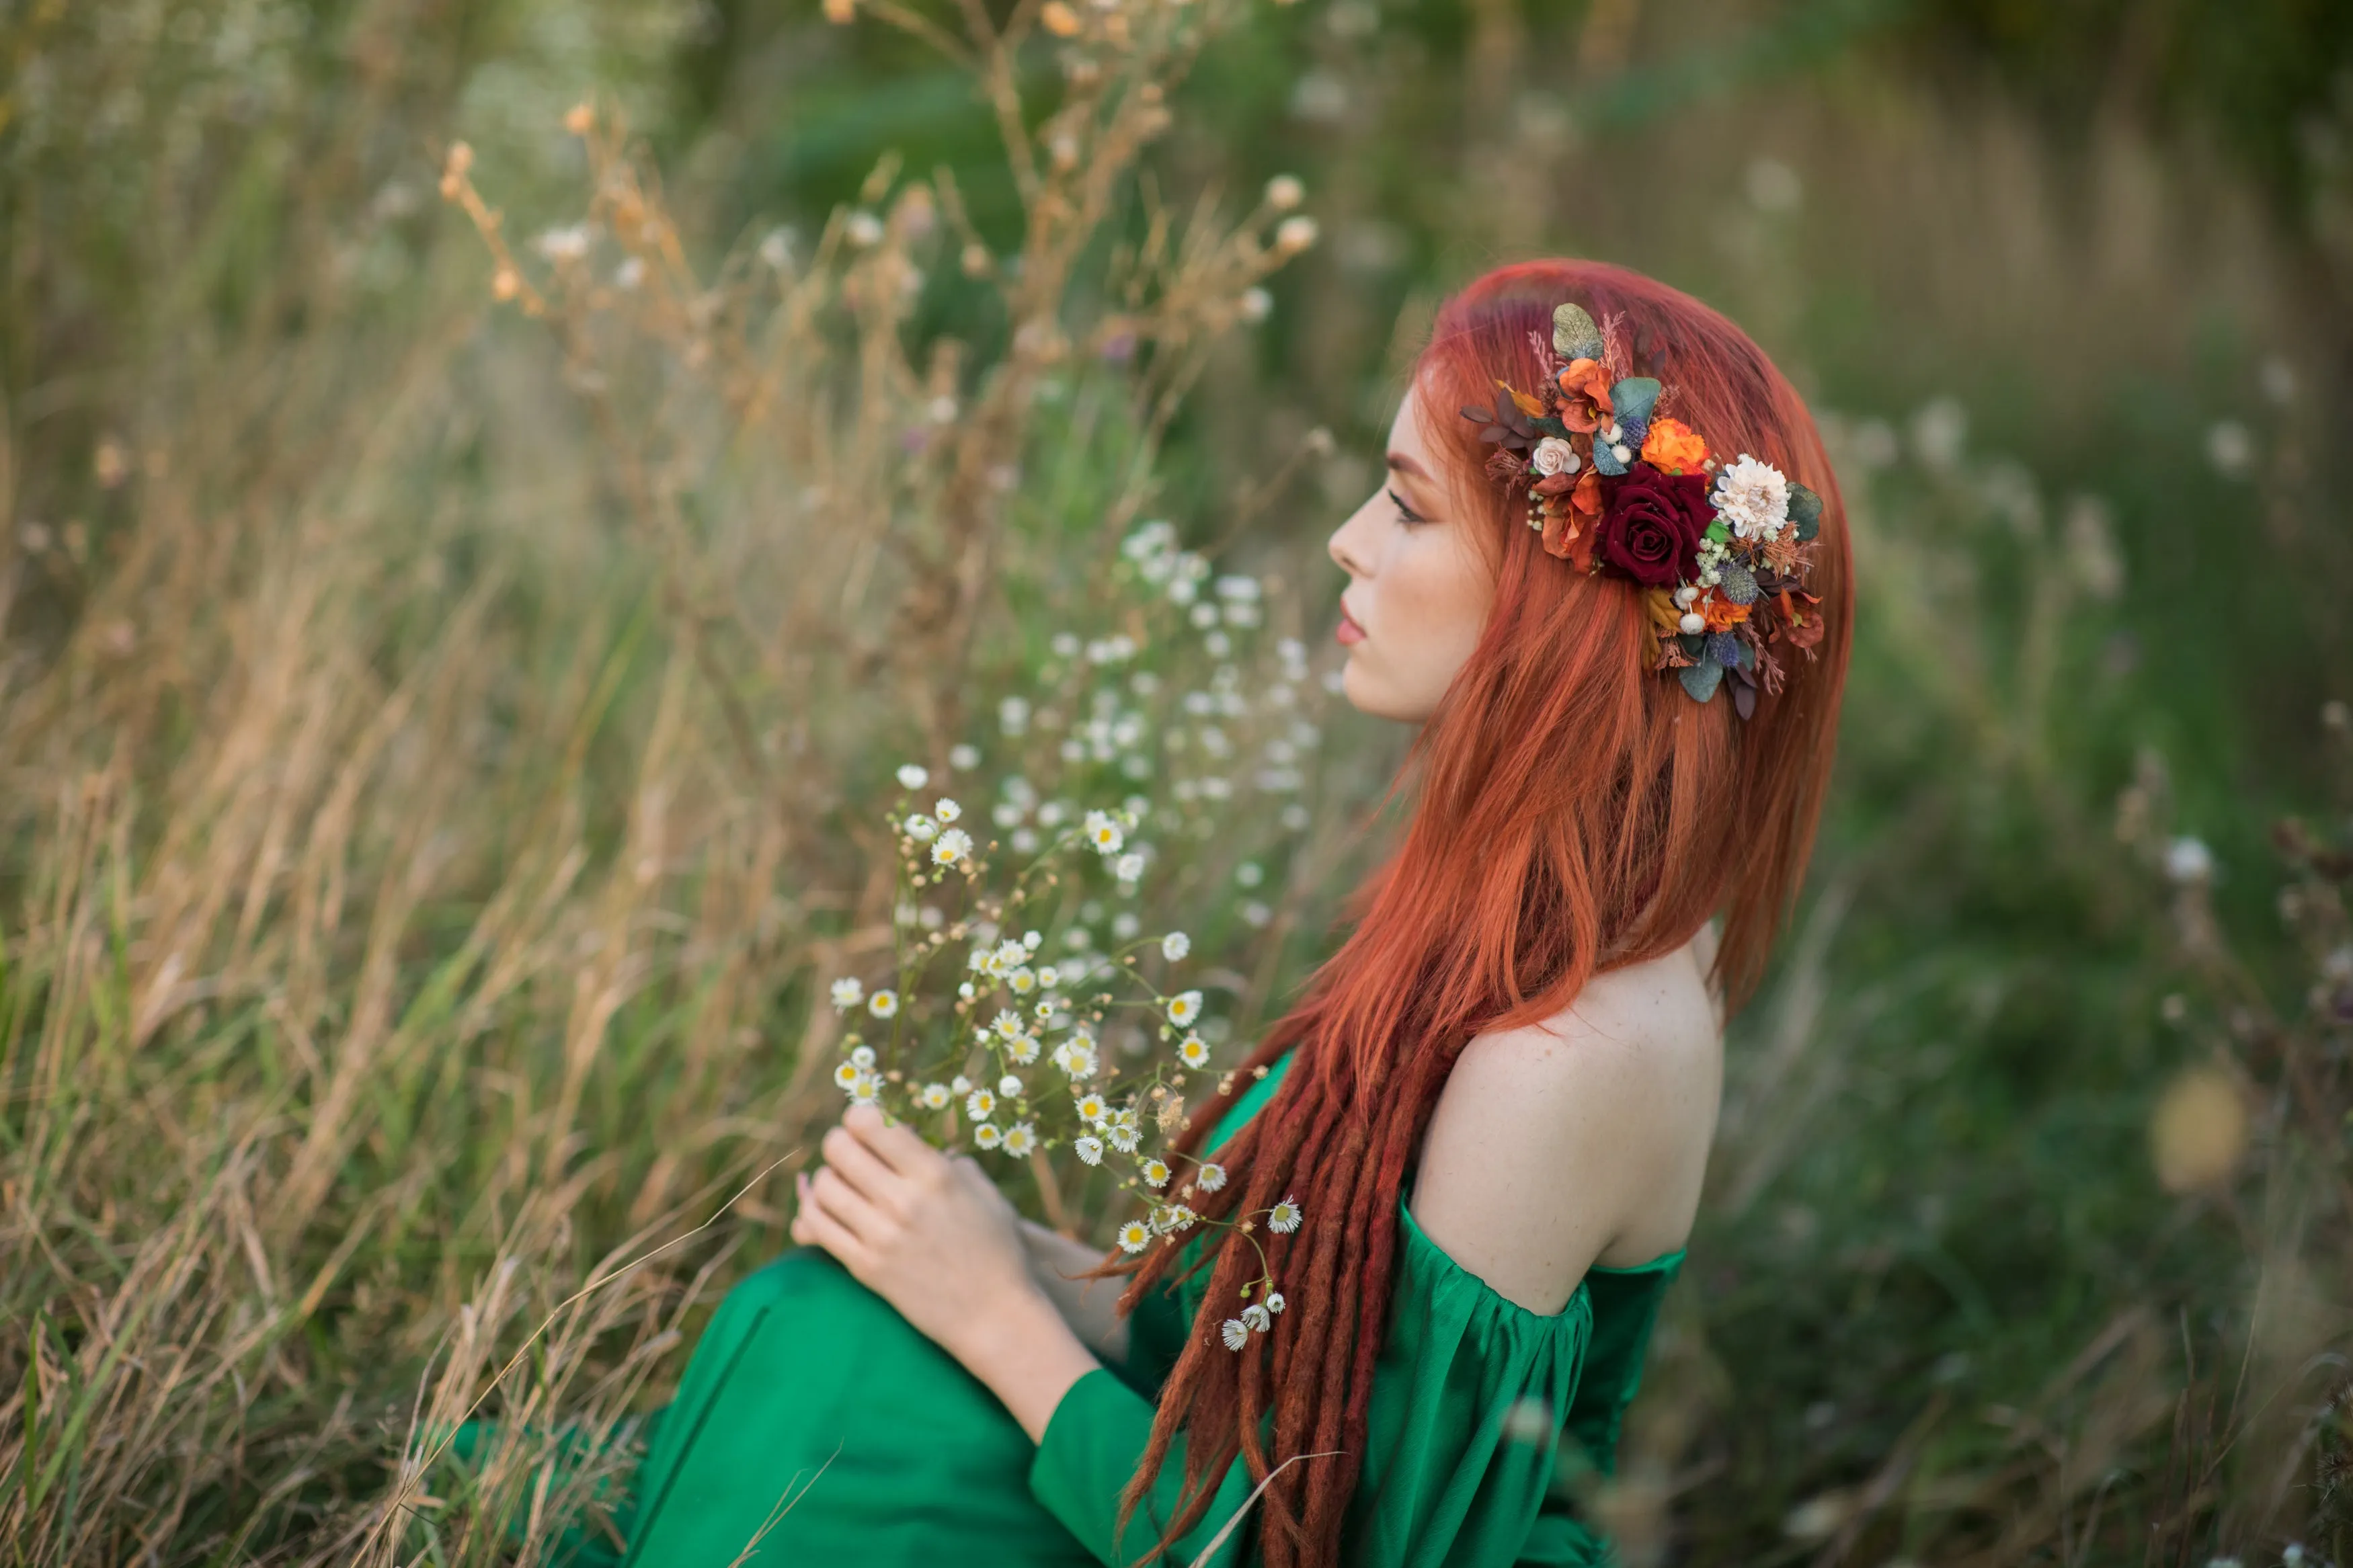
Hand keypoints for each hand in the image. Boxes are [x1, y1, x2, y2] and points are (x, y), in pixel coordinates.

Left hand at [792, 1106, 1100, 1439]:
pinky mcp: (866, 1268)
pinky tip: (825, 1213)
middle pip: (838, 1149)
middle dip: (839, 1144)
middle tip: (851, 1155)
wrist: (996, 1316)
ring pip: (822, 1187)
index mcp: (934, 1173)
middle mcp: (904, 1200)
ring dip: (827, 1180)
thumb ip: (945, 1160)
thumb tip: (908, 1141)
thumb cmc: (997, 1250)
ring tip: (842, 1186)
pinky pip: (816, 1228)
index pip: (869, 1123)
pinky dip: (812, 1214)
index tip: (865, 1127)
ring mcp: (881, 1236)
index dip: (859, 1117)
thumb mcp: (983, 1192)